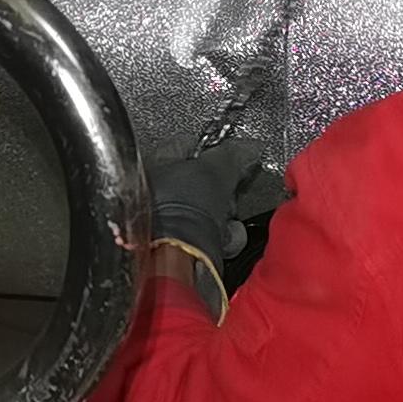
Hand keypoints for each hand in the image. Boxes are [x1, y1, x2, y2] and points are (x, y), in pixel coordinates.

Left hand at [148, 141, 283, 277]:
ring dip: (226, 219)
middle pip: (203, 181)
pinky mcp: (183, 248)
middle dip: (224, 190)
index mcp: (152, 165)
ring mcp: (168, 223)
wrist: (180, 257)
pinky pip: (214, 236)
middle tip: (230, 193)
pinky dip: (224, 238)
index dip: (214, 149)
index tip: (236, 154)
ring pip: (211, 212)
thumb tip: (250, 146)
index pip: (188, 145)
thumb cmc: (182, 209)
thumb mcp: (214, 169)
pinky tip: (225, 240)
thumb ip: (232, 154)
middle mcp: (154, 193)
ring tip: (227, 224)